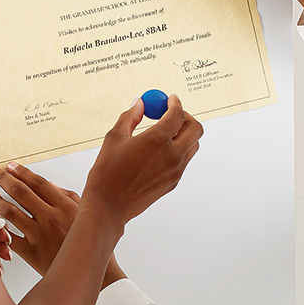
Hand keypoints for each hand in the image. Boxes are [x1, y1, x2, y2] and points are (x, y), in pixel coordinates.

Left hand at [0, 165, 107, 280]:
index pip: (38, 183)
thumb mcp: (86, 214)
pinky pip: (10, 237)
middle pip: (20, 192)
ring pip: (10, 212)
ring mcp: (40, 236)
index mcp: (66, 207)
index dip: (22, 172)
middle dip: (4, 179)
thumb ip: (69, 198)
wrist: (92, 273)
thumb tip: (52, 186)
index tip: (11, 166)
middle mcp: (51, 218)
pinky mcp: (32, 253)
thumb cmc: (92, 245)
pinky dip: (0, 228)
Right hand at [82, 95, 203, 227]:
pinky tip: (158, 152)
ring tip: (164, 133)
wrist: (109, 205)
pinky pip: (184, 160)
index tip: (170, 99)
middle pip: (195, 128)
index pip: (177, 113)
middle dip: (186, 117)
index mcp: (157, 139)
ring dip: (184, 134)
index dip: (174, 102)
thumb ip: (130, 117)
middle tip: (171, 114)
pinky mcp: (174, 182)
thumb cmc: (107, 171)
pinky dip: (178, 150)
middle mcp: (172, 154)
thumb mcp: (115, 137)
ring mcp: (176, 170)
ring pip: (193, 145)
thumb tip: (139, 103)